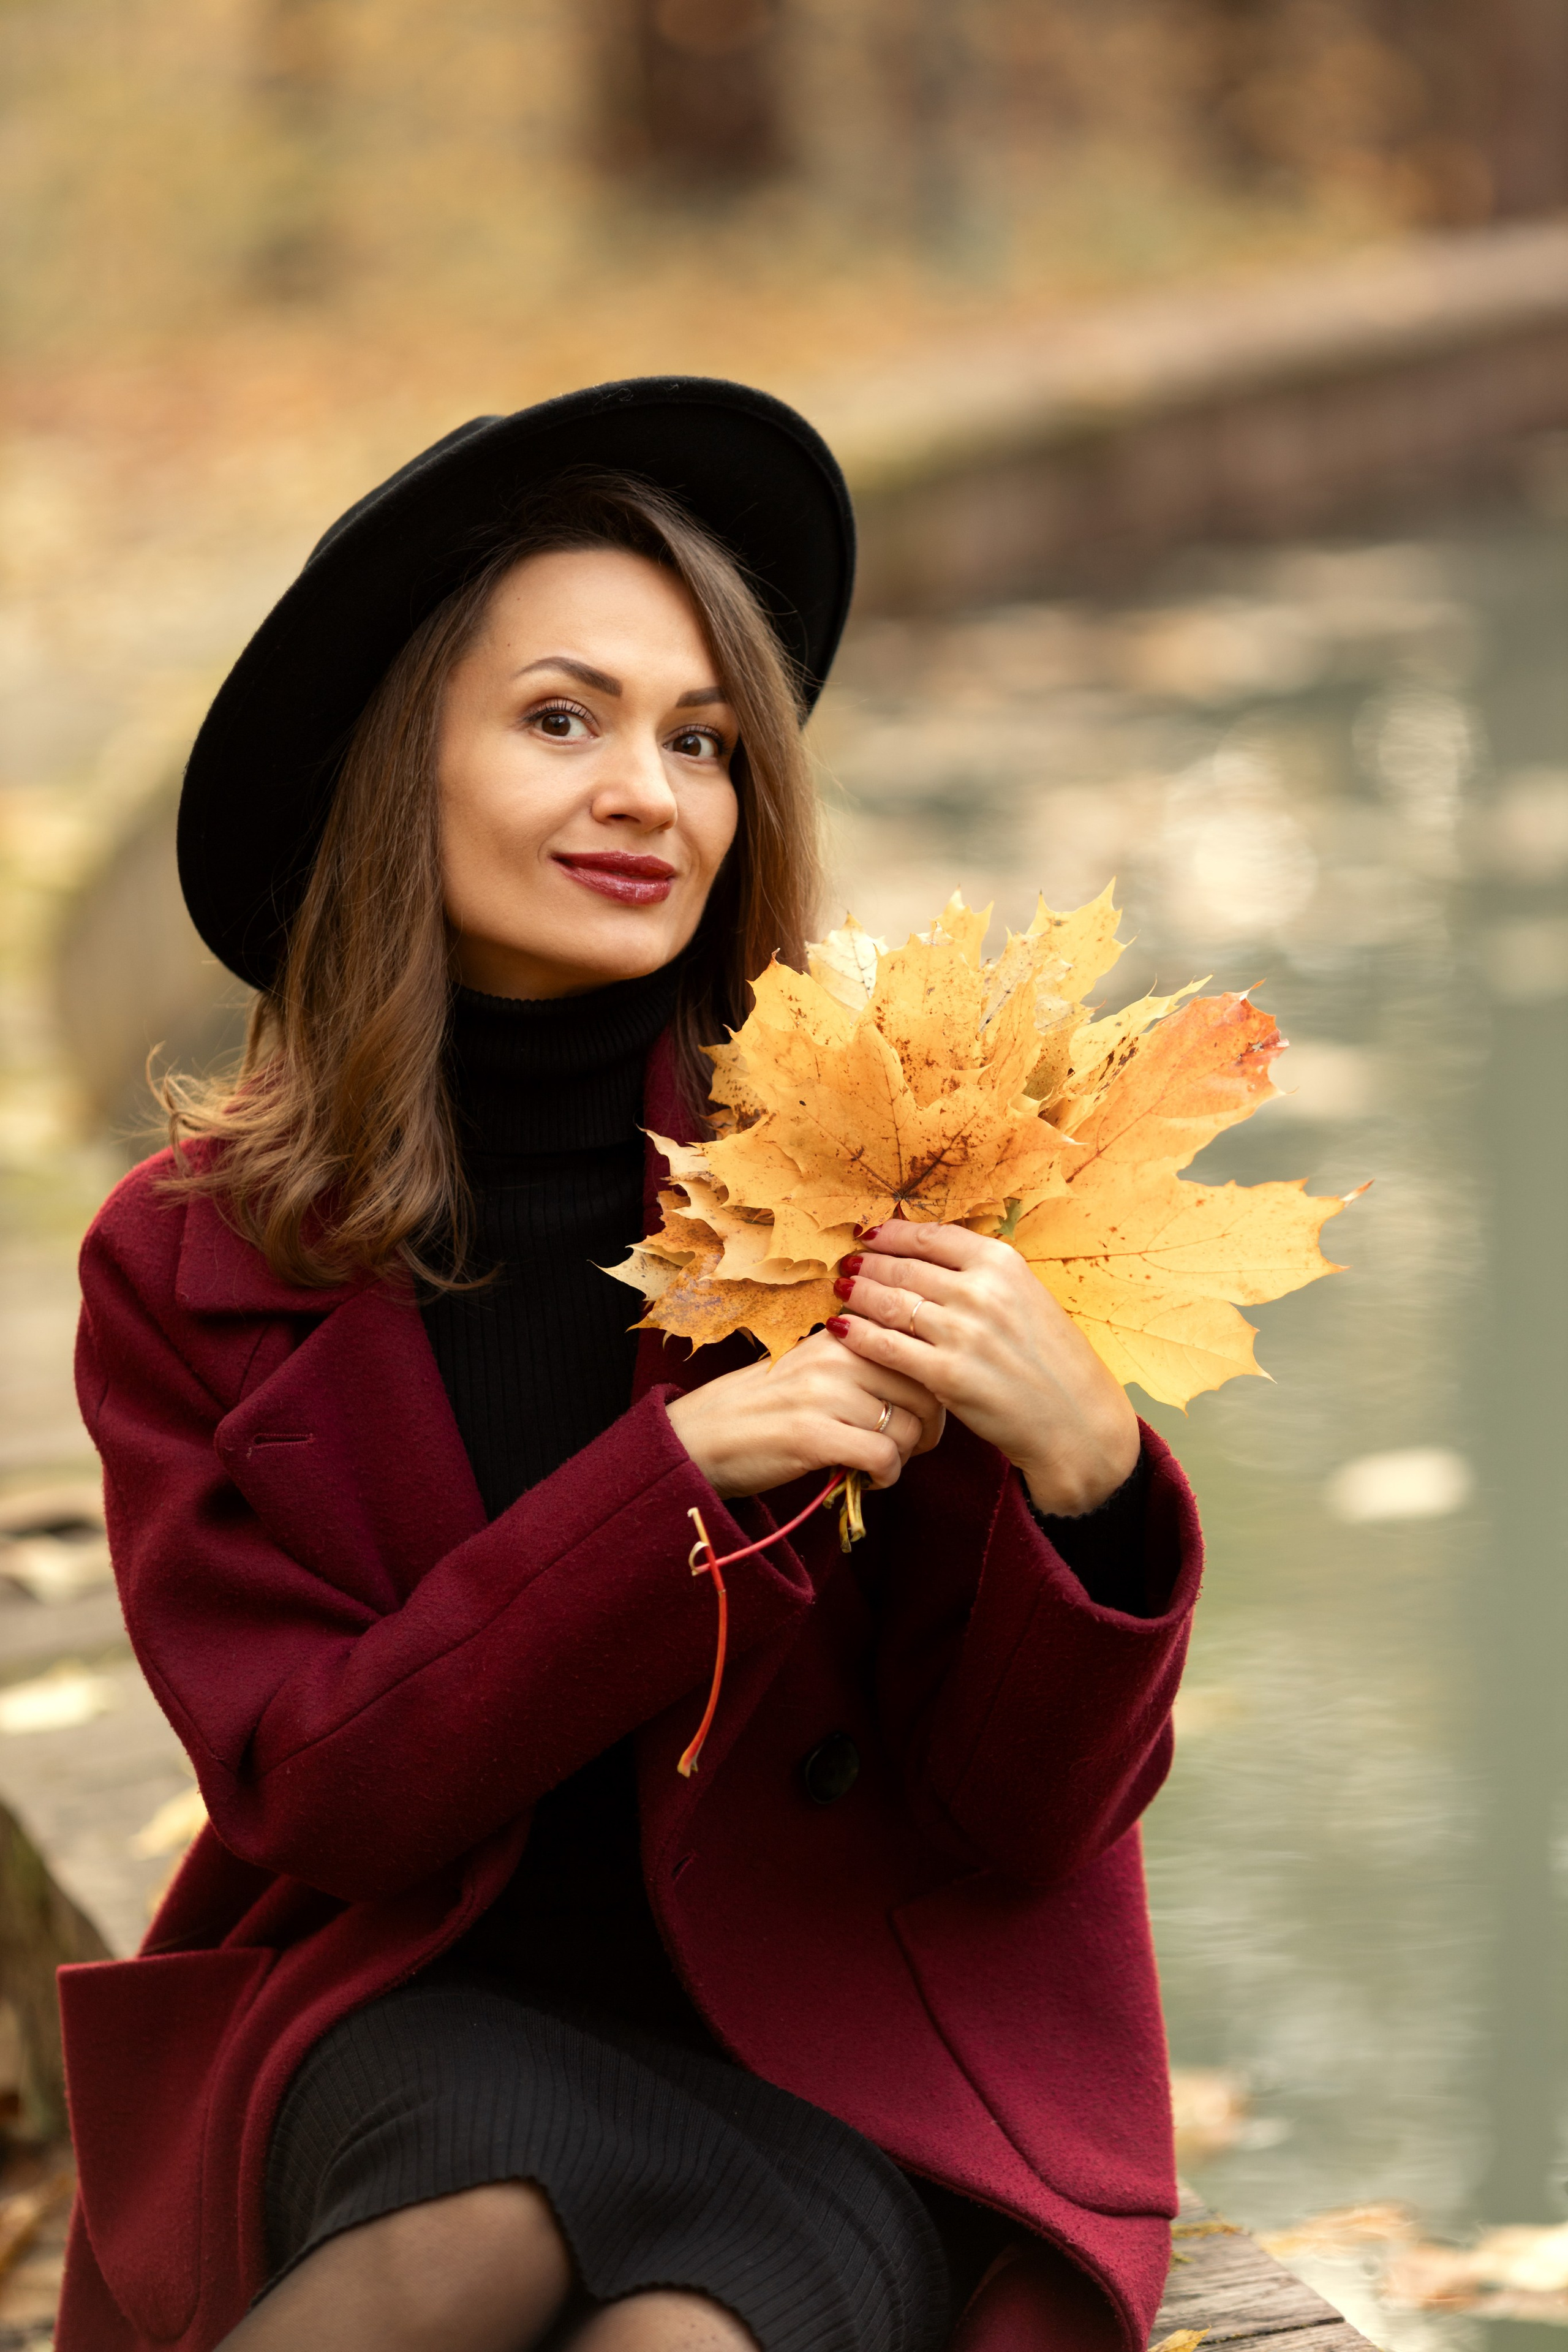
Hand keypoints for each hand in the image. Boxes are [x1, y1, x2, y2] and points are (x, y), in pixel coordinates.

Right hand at [665, 1328, 944, 1500]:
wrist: (699, 1437)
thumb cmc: (761, 1407)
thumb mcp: (813, 1368)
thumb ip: (861, 1365)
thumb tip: (924, 1385)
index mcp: (840, 1335)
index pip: (917, 1350)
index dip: (931, 1388)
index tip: (921, 1411)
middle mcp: (836, 1356)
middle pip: (925, 1390)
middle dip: (928, 1427)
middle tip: (907, 1447)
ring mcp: (825, 1394)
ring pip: (909, 1428)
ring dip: (904, 1457)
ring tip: (878, 1463)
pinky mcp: (814, 1435)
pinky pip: (884, 1457)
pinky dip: (886, 1476)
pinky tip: (867, 1479)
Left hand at [827, 1222, 1139, 1515]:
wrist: (1075, 1420)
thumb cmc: (1051, 1360)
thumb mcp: (1027, 1298)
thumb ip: (982, 1276)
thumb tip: (929, 1256)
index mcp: (1003, 1263)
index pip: (931, 1236)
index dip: (892, 1233)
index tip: (869, 1235)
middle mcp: (982, 1291)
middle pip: (904, 1267)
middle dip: (868, 1264)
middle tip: (846, 1264)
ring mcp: (963, 1333)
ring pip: (889, 1302)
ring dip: (857, 1294)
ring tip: (840, 1290)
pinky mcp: (946, 1375)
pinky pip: (887, 1346)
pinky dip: (858, 1335)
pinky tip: (839, 1328)